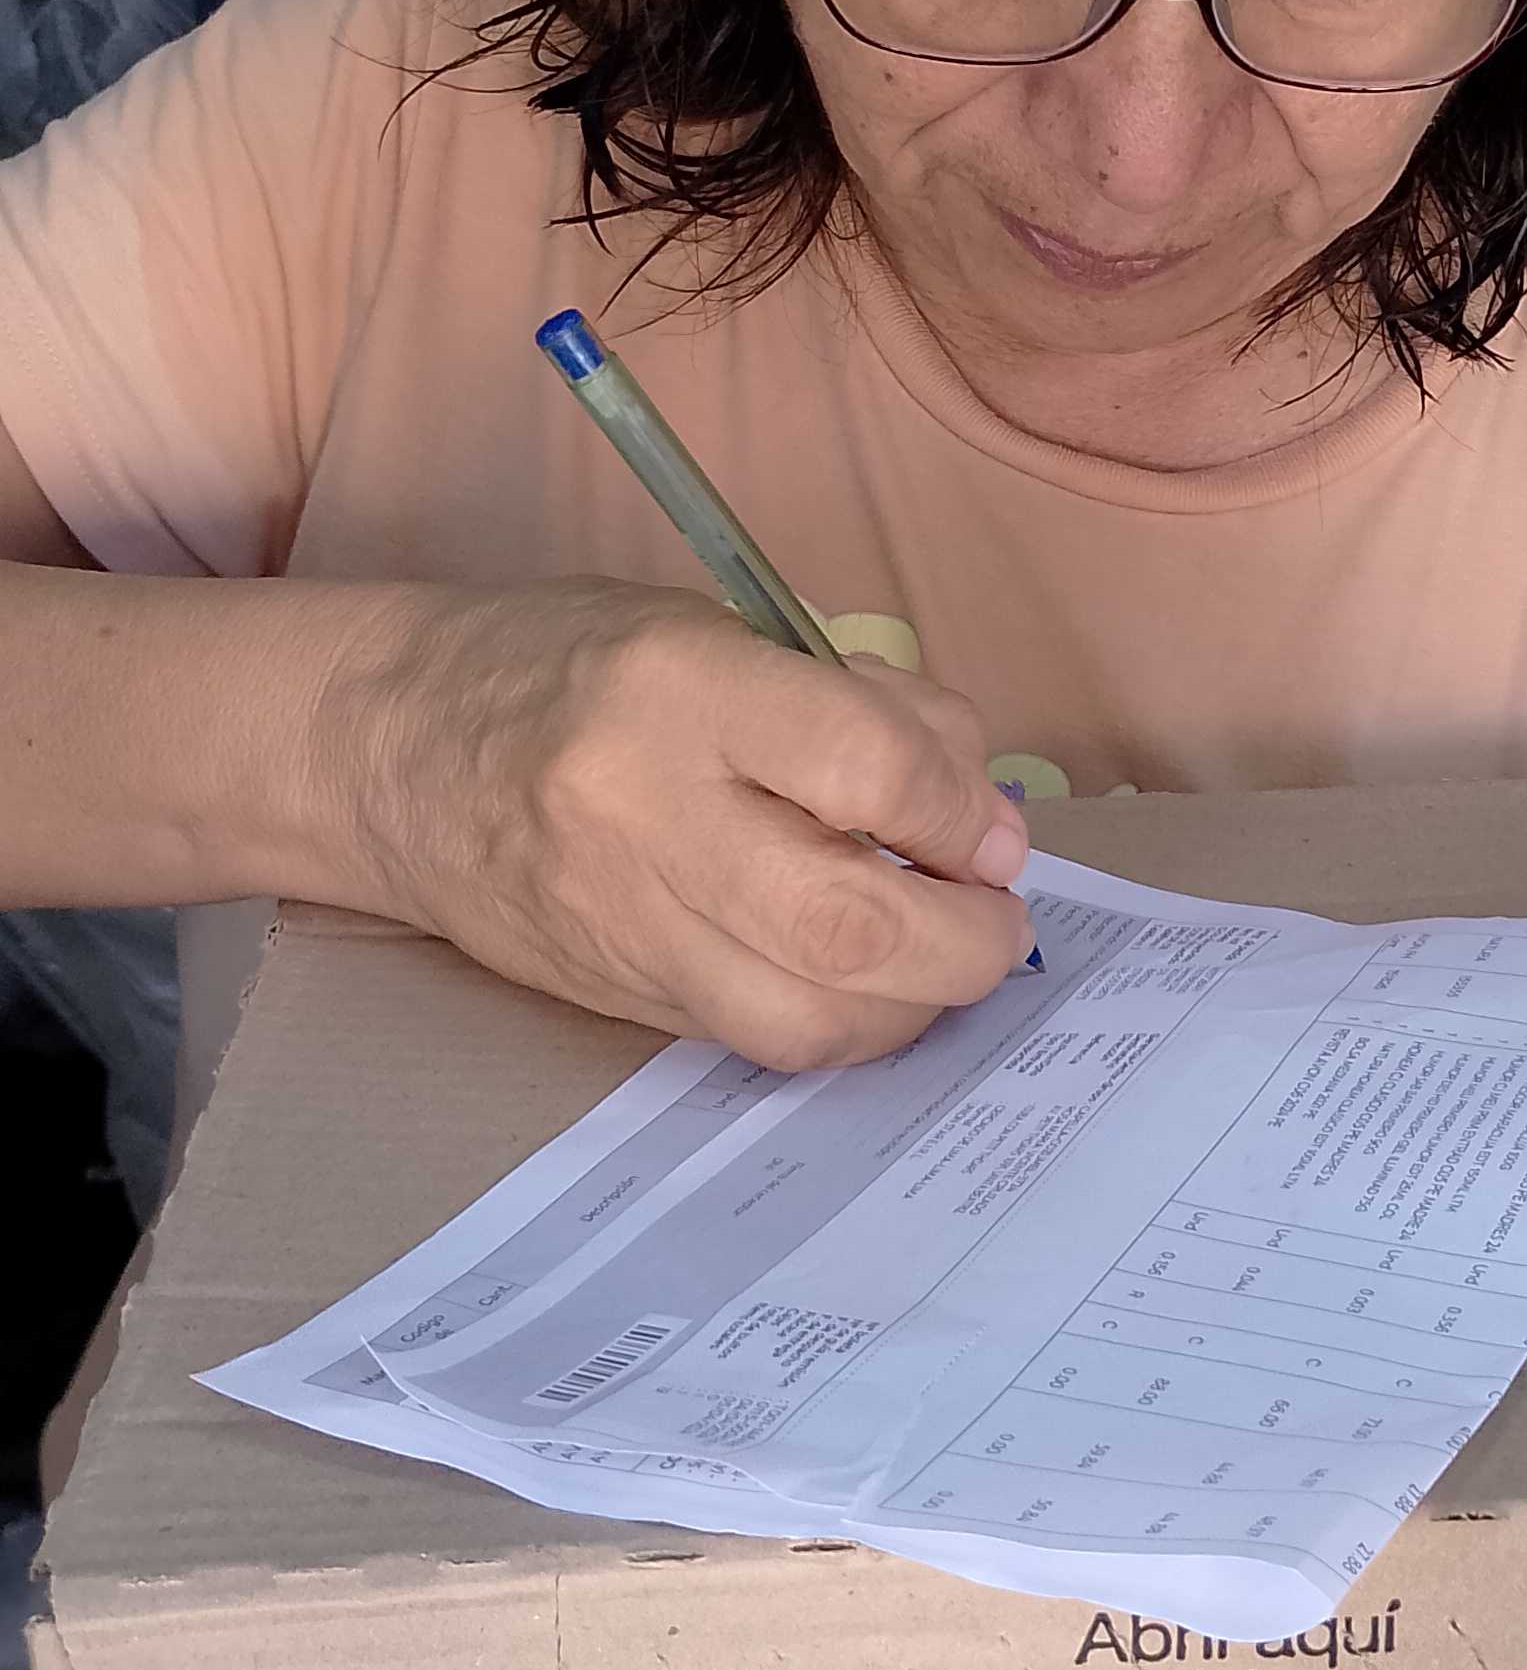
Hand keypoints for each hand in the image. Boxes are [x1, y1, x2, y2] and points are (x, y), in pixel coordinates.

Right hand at [333, 581, 1032, 1064]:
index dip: (960, 810)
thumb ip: (863, 707)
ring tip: (940, 955)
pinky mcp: (616, 998)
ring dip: (914, 1005)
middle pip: (846, 923)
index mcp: (678, 687)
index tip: (988, 826)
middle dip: (964, 938)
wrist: (388, 750)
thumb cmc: (569, 665)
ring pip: (806, 1018)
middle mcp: (645, 815)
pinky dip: (842, 1022)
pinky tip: (866, 981)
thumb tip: (985, 815)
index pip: (866, 768)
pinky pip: (758, 1039)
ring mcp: (624, 923)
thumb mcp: (718, 630)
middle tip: (996, 912)